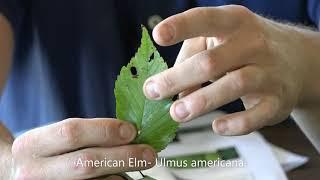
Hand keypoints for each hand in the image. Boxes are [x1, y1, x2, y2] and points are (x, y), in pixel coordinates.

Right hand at [10, 118, 155, 178]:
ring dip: (121, 174)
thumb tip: (129, 134)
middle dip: (123, 157)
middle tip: (148, 153)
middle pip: (86, 163)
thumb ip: (84, 135)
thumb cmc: (45, 153)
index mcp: (32, 145)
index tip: (131, 130)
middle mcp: (34, 172)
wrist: (15, 175)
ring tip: (138, 165)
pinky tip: (120, 177)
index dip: (105, 130)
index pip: (72, 133)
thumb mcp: (53, 139)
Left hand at [144, 5, 312, 134]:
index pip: (205, 19)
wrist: (297, 59)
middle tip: (153, 92)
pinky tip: (216, 127)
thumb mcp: (218, 40)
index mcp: (234, 23)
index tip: (158, 36)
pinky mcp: (278, 100)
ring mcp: (268, 72)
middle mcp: (253, 44)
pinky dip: (235, 124)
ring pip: (233, 85)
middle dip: (178, 78)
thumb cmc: (243, 47)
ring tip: (176, 113)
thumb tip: (173, 93)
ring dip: (201, 102)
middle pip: (211, 61)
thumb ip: (190, 59)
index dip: (181, 26)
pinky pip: (257, 115)